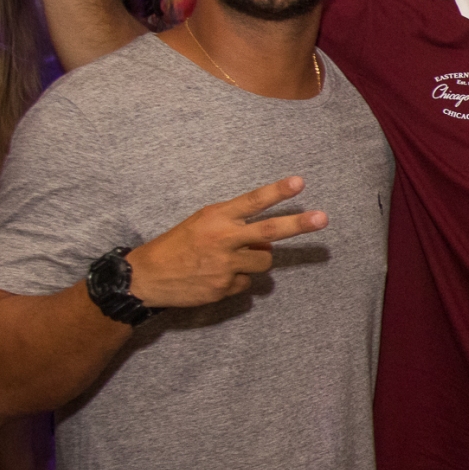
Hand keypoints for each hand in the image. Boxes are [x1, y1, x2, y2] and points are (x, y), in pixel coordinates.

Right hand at [125, 177, 328, 308]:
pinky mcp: (224, 287)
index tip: (300, 182)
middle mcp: (223, 238)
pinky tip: (215, 277)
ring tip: (227, 260)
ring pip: (264, 260)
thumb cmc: (177, 245)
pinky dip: (237, 280)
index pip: (252, 201)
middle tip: (323, 218)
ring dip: (255, 260)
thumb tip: (267, 240)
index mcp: (215, 217)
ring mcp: (225, 264)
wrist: (145, 277)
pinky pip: (247, 283)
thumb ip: (235, 226)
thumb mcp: (201, 224)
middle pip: (270, 230)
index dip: (277, 191)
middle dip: (299, 224)